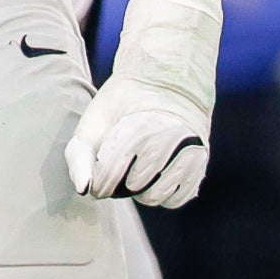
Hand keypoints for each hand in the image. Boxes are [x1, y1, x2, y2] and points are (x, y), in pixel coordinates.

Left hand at [65, 0, 222, 208]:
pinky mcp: (200, 162)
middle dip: (119, 183)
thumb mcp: (93, 120)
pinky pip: (178, 198)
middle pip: (132, 187)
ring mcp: (188, 151)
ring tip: (134, 174)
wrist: (165, 80)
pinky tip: (153, 179)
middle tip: (117, 167)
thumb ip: (79, 155)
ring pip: (156, 197)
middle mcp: (168, 139)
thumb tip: (85, 190)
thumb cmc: (122, 104)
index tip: (96, 177)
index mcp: (137, 127)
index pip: (110, 174)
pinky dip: (163, 196)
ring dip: (140, 192)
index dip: (98, 182)